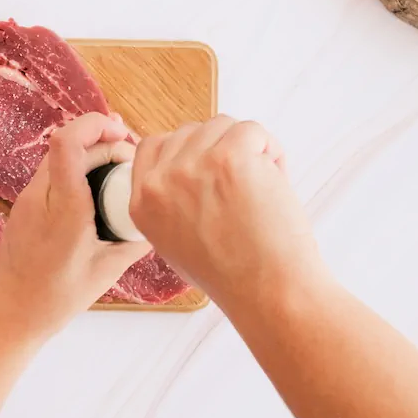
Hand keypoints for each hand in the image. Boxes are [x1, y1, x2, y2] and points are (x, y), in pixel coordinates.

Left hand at [0, 113, 151, 342]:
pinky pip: (50, 176)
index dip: (97, 125)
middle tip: (128, 163)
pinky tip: (93, 196)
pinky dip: (74, 173)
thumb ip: (133, 242)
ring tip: (114, 177)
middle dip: (103, 142)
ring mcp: (26, 200)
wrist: (6, 316)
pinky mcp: (22, 208)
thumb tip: (153, 221)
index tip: (123, 136)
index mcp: (64, 208)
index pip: (69, 142)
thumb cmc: (52, 300)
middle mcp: (40, 196)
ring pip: (58, 158)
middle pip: (68, 143)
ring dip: (88, 156)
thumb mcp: (105, 272)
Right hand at [129, 115, 322, 305]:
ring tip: (261, 183)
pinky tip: (275, 178)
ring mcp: (193, 166)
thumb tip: (190, 167)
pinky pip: (252, 130)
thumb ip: (170, 203)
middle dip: (220, 148)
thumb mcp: (175, 244)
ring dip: (247, 147)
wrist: (268, 292)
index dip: (186, 149)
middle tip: (242, 182)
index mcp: (143, 203)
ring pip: (222, 126)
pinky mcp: (229, 156)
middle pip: (189, 132)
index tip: (209, 163)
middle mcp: (161, 182)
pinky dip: (270, 149)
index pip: (152, 146)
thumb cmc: (233, 275)